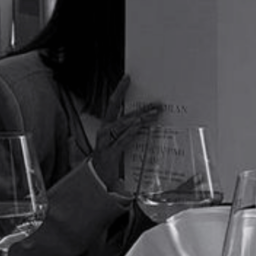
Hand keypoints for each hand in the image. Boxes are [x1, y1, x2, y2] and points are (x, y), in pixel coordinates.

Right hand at [91, 76, 159, 190]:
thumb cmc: (110, 159)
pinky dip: (131, 132)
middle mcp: (105, 130)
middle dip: (141, 107)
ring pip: (124, 125)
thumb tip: (145, 120)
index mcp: (107, 126)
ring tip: (154, 114)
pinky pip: (121, 140)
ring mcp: (106, 141)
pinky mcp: (110, 153)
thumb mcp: (121, 142)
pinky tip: (140, 126)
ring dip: (140, 118)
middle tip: (157, 103)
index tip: (128, 78)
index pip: (114, 104)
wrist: (98, 177)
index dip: (120, 90)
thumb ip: (131, 131)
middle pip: (123, 114)